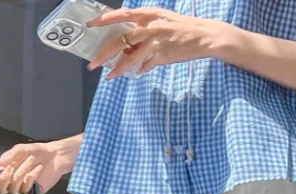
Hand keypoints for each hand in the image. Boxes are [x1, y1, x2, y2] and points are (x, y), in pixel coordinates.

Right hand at [0, 137, 81, 193]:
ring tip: (30, 160)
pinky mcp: (34, 192)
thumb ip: (8, 156)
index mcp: (7, 170)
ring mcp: (23, 187)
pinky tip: (38, 169)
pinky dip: (31, 177)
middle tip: (10, 167)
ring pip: (13, 188)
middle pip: (1, 189)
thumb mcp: (20, 149)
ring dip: (20, 173)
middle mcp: (13, 180)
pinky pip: (26, 189)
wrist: (56, 156)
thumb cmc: (38, 151)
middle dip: (4, 178)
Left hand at [87, 7, 228, 78]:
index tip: (91, 25)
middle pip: (120, 40)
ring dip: (118, 68)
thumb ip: (144, 32)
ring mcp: (156, 41)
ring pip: (130, 57)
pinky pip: (145, 65)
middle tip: (93, 63)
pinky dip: (140, 69)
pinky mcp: (163, 55)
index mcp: (148, 14)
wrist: (204, 36)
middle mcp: (150, 26)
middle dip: (104, 53)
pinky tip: (136, 73)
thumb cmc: (182, 29)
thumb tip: (128, 47)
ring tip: (108, 76)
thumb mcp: (161, 22)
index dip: (104, 19)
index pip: (121, 15)